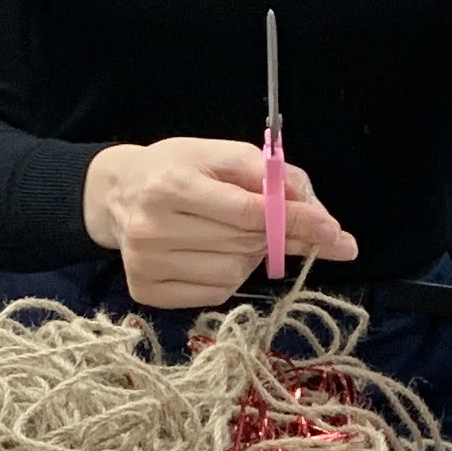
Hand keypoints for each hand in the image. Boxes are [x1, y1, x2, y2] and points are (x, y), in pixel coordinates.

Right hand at [81, 138, 356, 309]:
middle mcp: (152, 228)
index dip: (296, 222)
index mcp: (171, 185)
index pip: (249, 212)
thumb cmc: (177, 168)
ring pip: (234, 275)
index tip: (334, 231)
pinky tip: (209, 254)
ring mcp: (146, 265)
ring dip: (249, 257)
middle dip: (273, 235)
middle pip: (245, 244)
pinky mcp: (145, 292)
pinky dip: (228, 277)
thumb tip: (324, 221)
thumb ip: (275, 178)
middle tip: (277, 224)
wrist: (116, 194)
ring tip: (226, 234)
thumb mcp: (223, 156)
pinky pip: (216, 294)